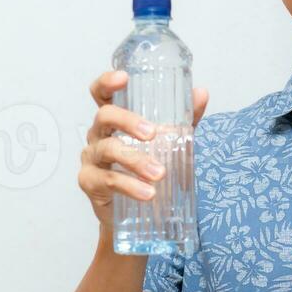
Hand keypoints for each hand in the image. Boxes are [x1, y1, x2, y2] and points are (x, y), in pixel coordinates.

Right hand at [77, 70, 208, 227]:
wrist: (140, 214)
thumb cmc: (150, 169)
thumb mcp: (170, 143)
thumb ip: (185, 120)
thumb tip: (201, 93)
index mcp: (114, 121)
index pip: (102, 95)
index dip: (107, 82)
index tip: (123, 78)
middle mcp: (98, 135)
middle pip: (105, 116)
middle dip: (128, 121)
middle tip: (153, 133)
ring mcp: (91, 158)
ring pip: (108, 150)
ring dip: (136, 160)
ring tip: (160, 174)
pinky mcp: (89, 182)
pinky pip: (108, 180)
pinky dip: (129, 186)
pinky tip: (148, 193)